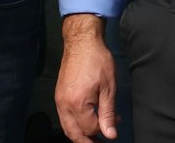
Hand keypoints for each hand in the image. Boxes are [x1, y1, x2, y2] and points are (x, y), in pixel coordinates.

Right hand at [54, 15, 117, 140]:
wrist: (82, 41)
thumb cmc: (97, 60)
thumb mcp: (108, 88)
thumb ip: (108, 114)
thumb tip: (110, 134)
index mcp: (78, 103)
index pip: (90, 128)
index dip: (104, 130)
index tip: (115, 124)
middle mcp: (64, 104)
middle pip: (73, 134)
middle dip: (87, 141)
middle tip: (100, 141)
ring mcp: (59, 100)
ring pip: (67, 127)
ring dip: (79, 134)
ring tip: (94, 135)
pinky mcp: (59, 95)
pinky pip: (64, 117)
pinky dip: (74, 124)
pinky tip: (85, 121)